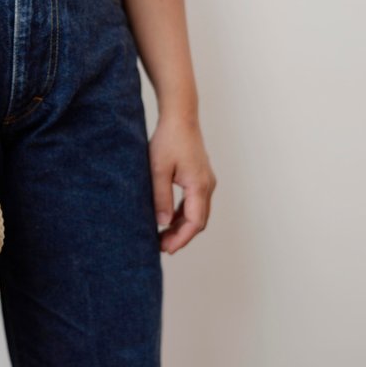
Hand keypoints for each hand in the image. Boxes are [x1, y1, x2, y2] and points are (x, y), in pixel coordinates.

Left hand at [149, 116, 216, 253]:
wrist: (180, 118)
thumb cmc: (168, 140)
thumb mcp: (158, 169)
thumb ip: (160, 196)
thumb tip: (163, 223)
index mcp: (199, 186)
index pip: (194, 222)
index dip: (181, 238)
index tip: (166, 249)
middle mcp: (207, 186)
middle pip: (198, 221)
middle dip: (181, 236)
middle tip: (161, 247)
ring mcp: (206, 181)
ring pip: (197, 213)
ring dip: (182, 226)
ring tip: (162, 237)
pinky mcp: (200, 177)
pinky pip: (194, 203)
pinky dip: (183, 215)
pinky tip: (168, 220)